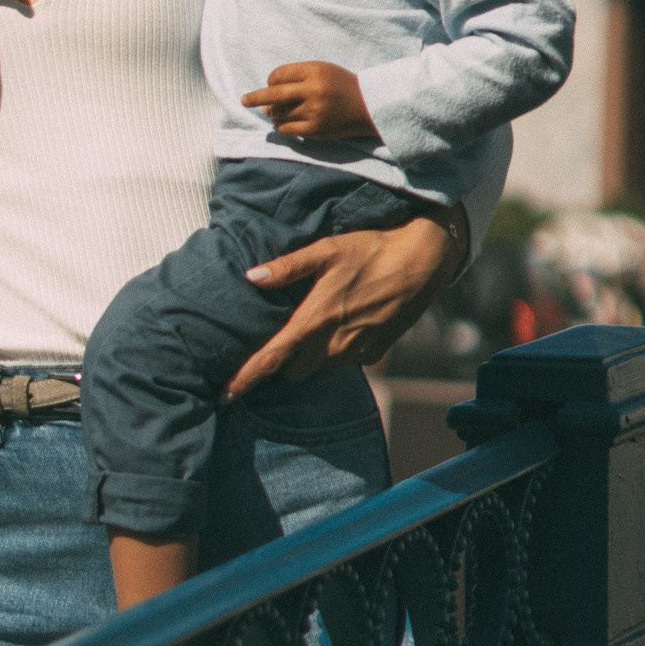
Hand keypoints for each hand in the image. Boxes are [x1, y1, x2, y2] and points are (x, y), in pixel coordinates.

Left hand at [224, 208, 464, 395]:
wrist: (422, 263)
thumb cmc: (371, 251)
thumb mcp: (327, 250)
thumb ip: (288, 267)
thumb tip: (252, 276)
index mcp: (314, 321)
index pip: (270, 359)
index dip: (244, 379)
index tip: (223, 395)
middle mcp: (332, 346)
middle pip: (293, 370)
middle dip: (286, 359)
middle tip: (287, 334)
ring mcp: (354, 353)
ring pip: (319, 366)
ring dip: (313, 353)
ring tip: (322, 320)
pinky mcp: (374, 355)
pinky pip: (345, 360)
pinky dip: (339, 348)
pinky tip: (349, 320)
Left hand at [242, 60, 377, 139]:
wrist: (369, 106)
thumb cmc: (341, 85)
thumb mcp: (322, 71)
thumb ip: (294, 78)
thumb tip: (265, 102)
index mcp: (314, 70)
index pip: (278, 75)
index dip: (271, 81)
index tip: (273, 85)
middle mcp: (313, 90)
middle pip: (274, 94)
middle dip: (254, 98)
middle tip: (243, 100)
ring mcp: (314, 111)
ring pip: (279, 114)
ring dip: (273, 114)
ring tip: (276, 113)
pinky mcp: (316, 130)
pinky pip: (287, 129)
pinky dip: (281, 126)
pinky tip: (283, 124)